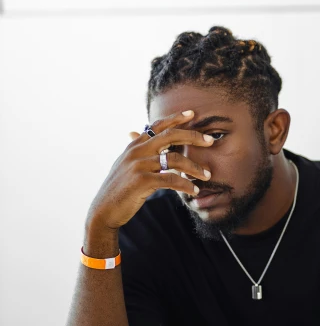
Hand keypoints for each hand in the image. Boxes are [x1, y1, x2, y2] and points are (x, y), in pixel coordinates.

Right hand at [85, 110, 214, 231]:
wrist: (103, 211)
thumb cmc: (118, 190)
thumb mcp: (125, 165)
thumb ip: (136, 151)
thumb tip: (137, 135)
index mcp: (134, 145)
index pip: (157, 126)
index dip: (175, 118)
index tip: (192, 113)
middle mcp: (136, 151)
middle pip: (170, 136)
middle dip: (193, 136)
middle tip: (210, 140)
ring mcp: (139, 165)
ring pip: (175, 159)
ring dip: (194, 167)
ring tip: (207, 175)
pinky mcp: (142, 181)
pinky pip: (171, 179)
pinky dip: (185, 185)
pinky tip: (194, 190)